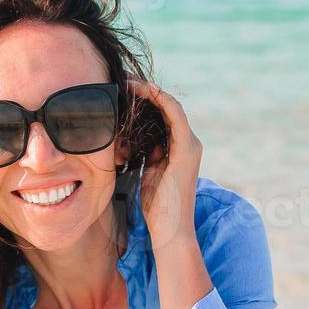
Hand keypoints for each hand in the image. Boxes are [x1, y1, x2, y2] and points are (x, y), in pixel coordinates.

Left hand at [127, 79, 201, 249]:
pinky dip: (159, 100)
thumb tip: (126, 141)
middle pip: (164, 106)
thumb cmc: (156, 207)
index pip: (160, 114)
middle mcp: (187, 142)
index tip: (119, 88)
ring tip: (125, 80)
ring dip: (148, 91)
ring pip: (169, 106)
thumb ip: (144, 154)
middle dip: (143, 90)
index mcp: (177, 147)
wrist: (170, 230)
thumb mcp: (146, 173)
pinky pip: (174, 115)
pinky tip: (143, 90)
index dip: (142, 98)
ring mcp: (189, 145)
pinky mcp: (187, 149)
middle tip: (119, 77)